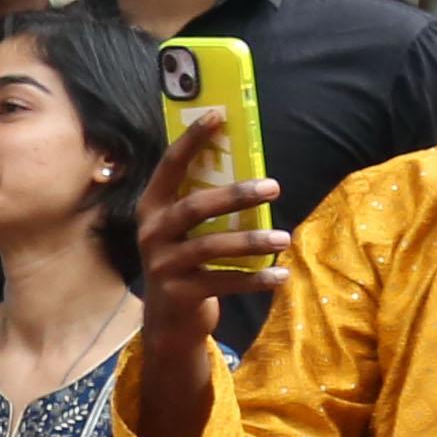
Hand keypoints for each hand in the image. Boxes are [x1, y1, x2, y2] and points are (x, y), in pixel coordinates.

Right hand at [132, 107, 283, 323]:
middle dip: (235, 195)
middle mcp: (152, 234)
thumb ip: (204, 202)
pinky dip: (254, 280)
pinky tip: (280, 275)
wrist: (169, 321)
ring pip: (210, 247)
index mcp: (153, 208)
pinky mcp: (179, 293)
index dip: (192, 140)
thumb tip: (252, 171)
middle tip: (273, 187)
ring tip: (285, 238)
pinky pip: (223, 282)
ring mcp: (163, 265)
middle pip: (194, 207)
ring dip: (251, 242)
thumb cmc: (186, 263)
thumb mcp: (185, 231)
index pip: (170, 166)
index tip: (219, 115)